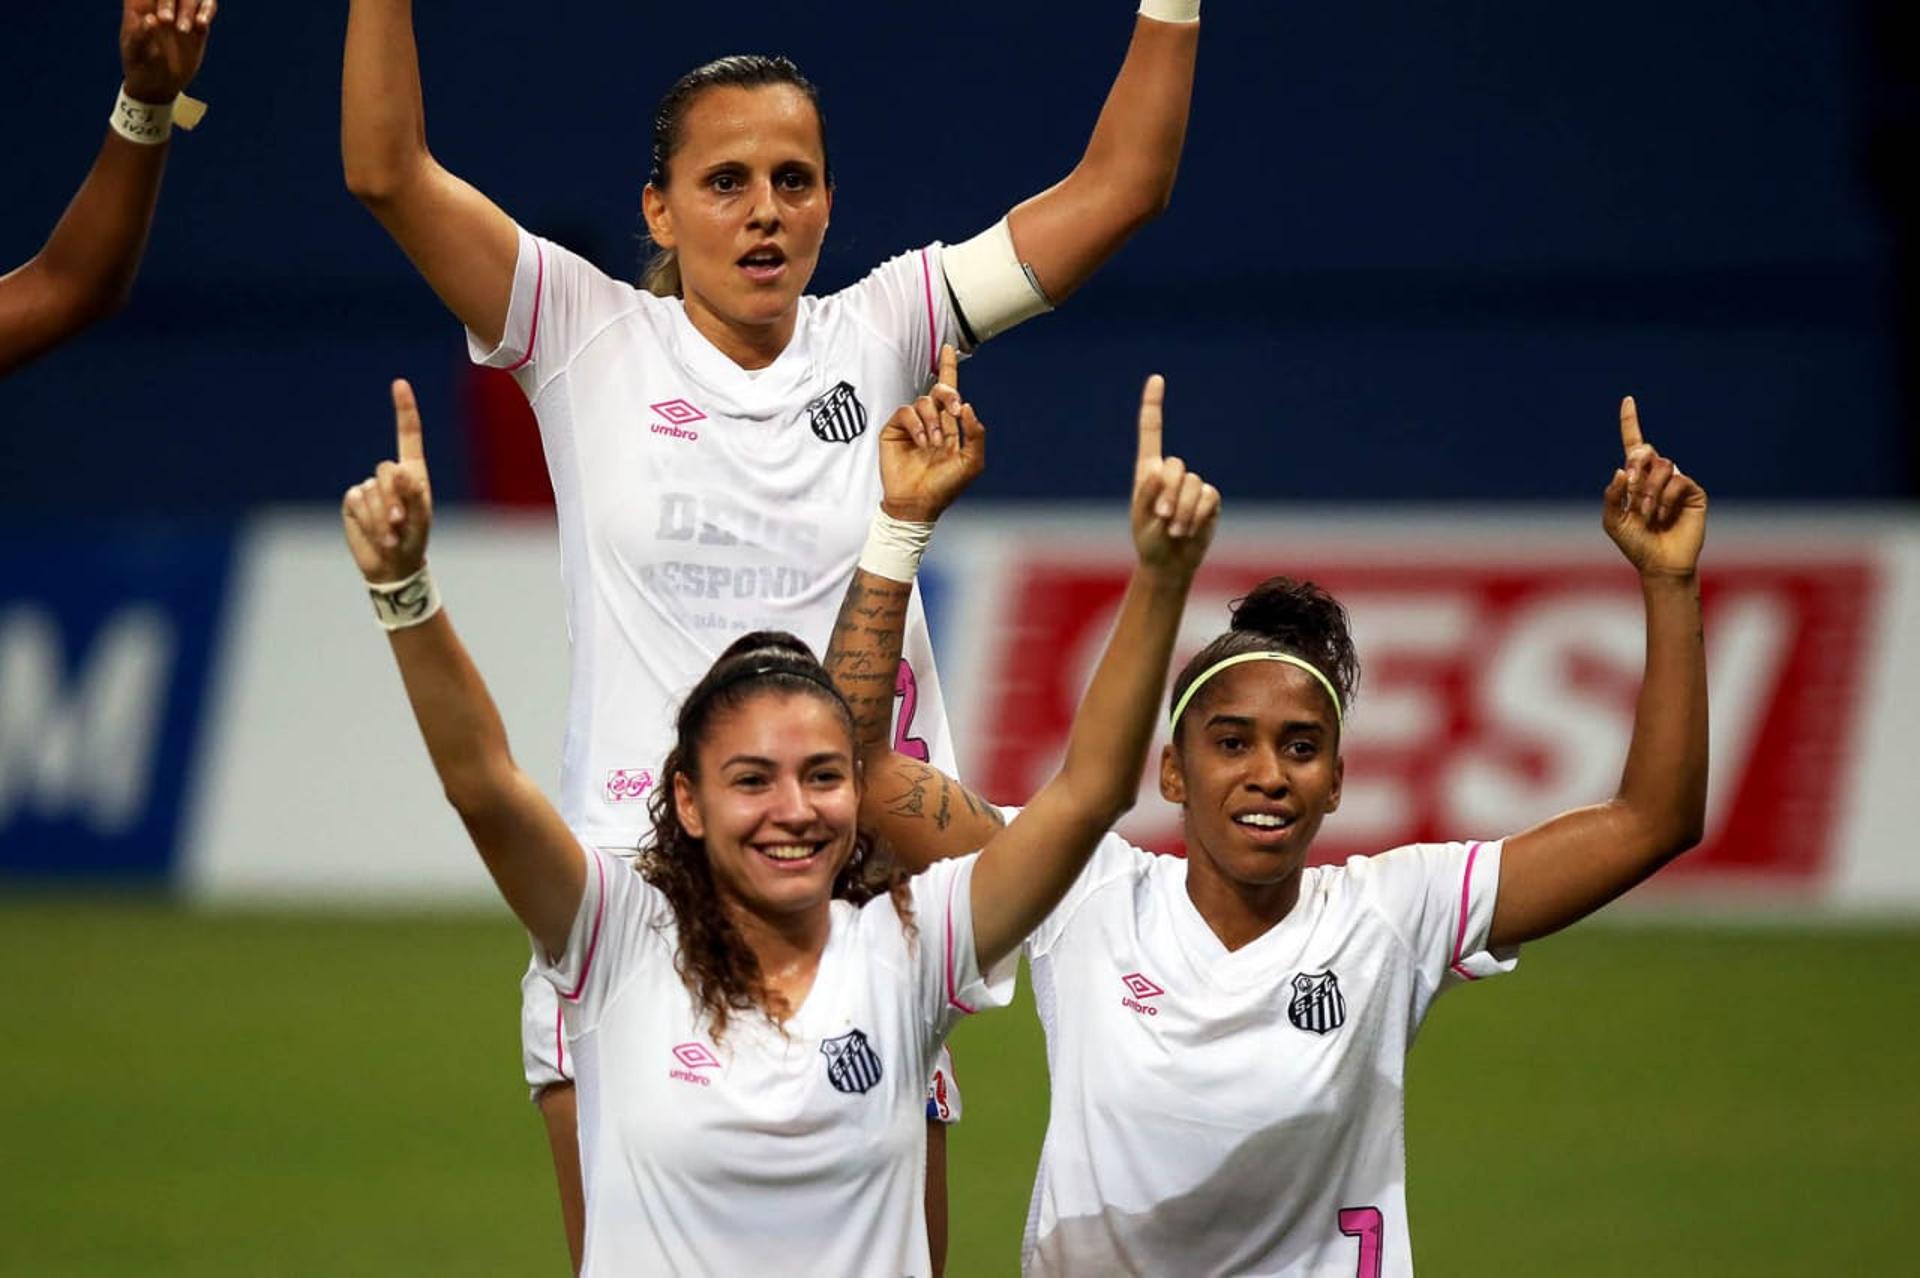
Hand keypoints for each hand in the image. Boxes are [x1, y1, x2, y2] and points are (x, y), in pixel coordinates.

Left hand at [121, 0, 216, 105]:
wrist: (158, 82)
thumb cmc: (138, 64)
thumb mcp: (134, 52)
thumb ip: (139, 35)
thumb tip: (151, 19)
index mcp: (139, 3)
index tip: (157, 14)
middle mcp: (161, 3)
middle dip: (170, 1)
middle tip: (167, 21)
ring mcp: (181, 12)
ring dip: (191, 7)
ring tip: (185, 30)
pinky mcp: (198, 24)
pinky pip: (207, 8)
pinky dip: (207, 11)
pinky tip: (201, 24)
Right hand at [342, 380, 433, 583]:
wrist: (393, 564)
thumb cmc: (413, 538)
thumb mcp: (420, 518)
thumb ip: (412, 494)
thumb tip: (399, 472)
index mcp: (412, 473)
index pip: (407, 434)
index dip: (404, 409)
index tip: (399, 383)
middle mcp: (389, 476)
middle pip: (387, 469)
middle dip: (394, 498)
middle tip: (401, 524)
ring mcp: (368, 487)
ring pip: (372, 491)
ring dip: (383, 517)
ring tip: (392, 535)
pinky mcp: (352, 501)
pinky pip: (358, 503)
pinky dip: (370, 522)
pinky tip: (378, 536)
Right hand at [878, 344, 985, 521]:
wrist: (918, 503)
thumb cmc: (945, 486)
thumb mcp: (971, 462)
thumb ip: (976, 434)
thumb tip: (968, 407)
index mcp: (950, 426)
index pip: (950, 392)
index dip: (948, 368)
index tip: (948, 348)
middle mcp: (931, 422)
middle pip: (938, 390)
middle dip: (948, 394)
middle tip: (955, 410)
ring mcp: (912, 425)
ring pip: (923, 402)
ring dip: (933, 420)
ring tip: (935, 442)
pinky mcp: (894, 430)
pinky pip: (906, 412)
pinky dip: (917, 425)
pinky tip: (922, 441)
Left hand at [1130, 375, 1218, 574]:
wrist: (1169, 563)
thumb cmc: (1148, 540)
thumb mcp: (1140, 519)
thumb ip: (1147, 494)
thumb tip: (1158, 470)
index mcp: (1148, 472)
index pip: (1152, 432)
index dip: (1154, 405)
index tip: (1157, 378)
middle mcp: (1171, 474)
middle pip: (1176, 466)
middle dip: (1169, 494)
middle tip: (1163, 518)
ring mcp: (1193, 486)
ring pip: (1193, 484)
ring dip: (1183, 511)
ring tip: (1175, 530)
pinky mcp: (1210, 499)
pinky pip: (1208, 497)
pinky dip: (1197, 515)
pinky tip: (1190, 530)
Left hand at [1602, 397, 1706, 578]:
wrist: (1660, 564)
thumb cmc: (1635, 544)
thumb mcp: (1613, 522)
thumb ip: (1612, 496)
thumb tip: (1621, 469)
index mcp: (1635, 479)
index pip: (1633, 445)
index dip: (1630, 422)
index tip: (1628, 400)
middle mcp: (1657, 476)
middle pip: (1646, 451)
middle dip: (1636, 468)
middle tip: (1632, 489)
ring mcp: (1676, 482)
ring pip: (1662, 466)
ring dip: (1648, 491)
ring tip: (1647, 514)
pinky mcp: (1693, 492)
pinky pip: (1678, 480)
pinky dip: (1664, 498)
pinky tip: (1662, 515)